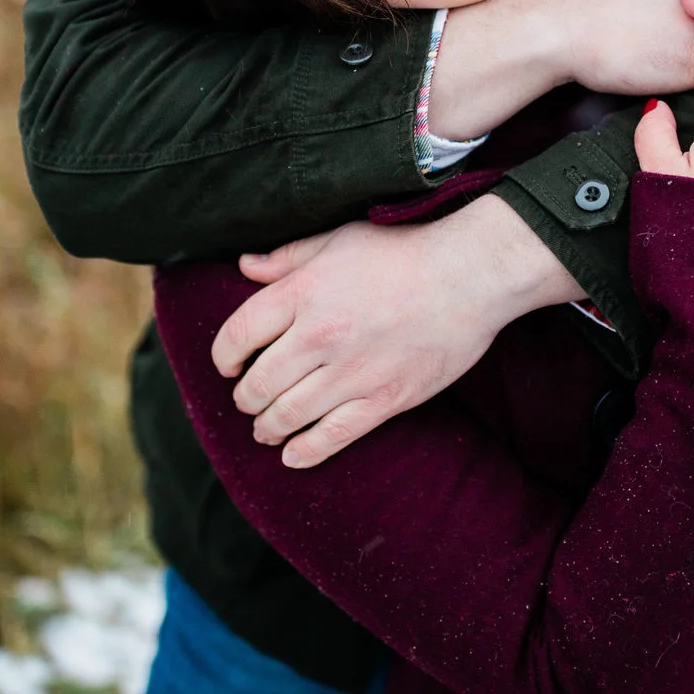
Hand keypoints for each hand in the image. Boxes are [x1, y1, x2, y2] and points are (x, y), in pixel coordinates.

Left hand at [211, 194, 582, 467]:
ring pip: (288, 415)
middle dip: (245, 397)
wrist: (470, 275)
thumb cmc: (405, 251)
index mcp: (303, 293)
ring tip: (265, 428)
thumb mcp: (339, 239)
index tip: (227, 364)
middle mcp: (320, 336)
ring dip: (267, 426)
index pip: (238, 335)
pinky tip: (293, 455)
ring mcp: (352, 373)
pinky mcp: (384, 399)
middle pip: (258, 383)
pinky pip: (333, 437)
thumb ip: (289, 257)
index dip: (224, 356)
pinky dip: (305, 451)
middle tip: (247, 400)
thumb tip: (245, 267)